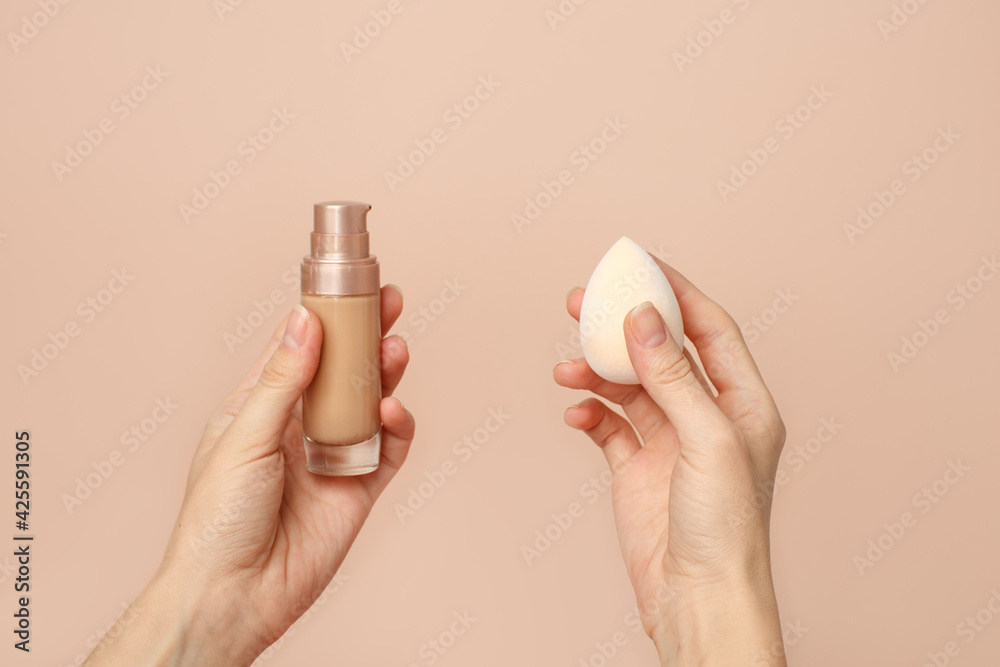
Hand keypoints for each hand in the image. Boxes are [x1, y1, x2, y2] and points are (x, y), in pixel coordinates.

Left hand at [86, 285, 414, 665]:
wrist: (235, 594)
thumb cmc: (217, 520)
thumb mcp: (244, 437)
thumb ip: (282, 380)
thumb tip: (305, 322)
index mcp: (260, 407)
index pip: (296, 349)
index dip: (324, 316)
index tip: (348, 284)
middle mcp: (299, 426)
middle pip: (342, 369)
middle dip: (367, 336)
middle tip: (391, 304)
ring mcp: (332, 455)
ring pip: (369, 402)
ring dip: (385, 374)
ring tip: (396, 349)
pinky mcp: (360, 487)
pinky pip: (390, 449)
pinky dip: (397, 427)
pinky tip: (391, 412)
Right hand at [554, 262, 786, 665]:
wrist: (697, 601)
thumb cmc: (725, 529)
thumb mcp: (706, 439)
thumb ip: (673, 375)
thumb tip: (642, 317)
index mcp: (742, 404)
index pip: (709, 330)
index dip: (675, 293)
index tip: (638, 265)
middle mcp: (706, 417)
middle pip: (660, 352)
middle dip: (621, 326)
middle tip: (581, 302)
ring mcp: (669, 443)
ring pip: (627, 387)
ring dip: (596, 373)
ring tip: (567, 368)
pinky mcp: (636, 470)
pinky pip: (607, 427)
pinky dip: (589, 414)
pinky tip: (576, 414)